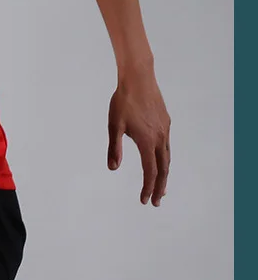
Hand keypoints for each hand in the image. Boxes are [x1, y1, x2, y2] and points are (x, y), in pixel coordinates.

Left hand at [107, 68, 170, 205]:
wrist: (139, 78)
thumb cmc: (123, 101)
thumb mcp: (113, 125)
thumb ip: (114, 148)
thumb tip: (113, 168)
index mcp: (147, 141)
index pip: (150, 171)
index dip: (148, 188)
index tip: (145, 200)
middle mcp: (159, 137)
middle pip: (163, 168)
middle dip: (159, 186)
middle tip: (156, 201)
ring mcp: (165, 129)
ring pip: (167, 157)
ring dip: (164, 173)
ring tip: (160, 186)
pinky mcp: (166, 122)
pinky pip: (167, 145)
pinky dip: (164, 158)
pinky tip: (159, 159)